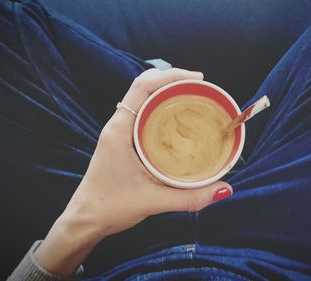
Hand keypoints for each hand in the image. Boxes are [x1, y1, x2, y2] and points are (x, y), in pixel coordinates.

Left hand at [33, 68, 232, 275]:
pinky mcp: (122, 141)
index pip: (143, 86)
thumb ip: (190, 197)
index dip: (171, 75)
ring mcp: (119, 132)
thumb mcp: (153, 201)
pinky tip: (178, 119)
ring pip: (144, 100)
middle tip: (201, 88)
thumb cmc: (110, 207)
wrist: (86, 220)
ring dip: (167, 93)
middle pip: (145, 87)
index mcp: (119, 130)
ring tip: (193, 97)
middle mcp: (118, 125)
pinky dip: (161, 109)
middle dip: (173, 81)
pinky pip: (143, 115)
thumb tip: (224, 189)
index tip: (197, 78)